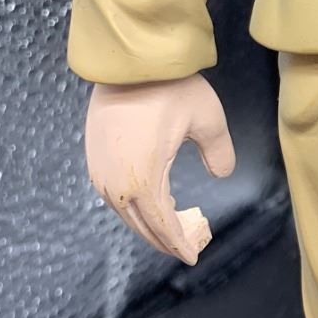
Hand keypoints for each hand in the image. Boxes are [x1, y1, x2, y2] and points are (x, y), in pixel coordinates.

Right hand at [85, 74, 235, 264]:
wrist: (129, 61)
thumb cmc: (170, 88)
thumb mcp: (208, 120)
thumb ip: (219, 152)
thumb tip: (223, 174)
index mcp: (144, 178)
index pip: (163, 225)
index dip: (179, 243)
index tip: (193, 256)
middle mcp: (116, 181)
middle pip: (141, 224)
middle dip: (164, 240)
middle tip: (186, 248)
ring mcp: (100, 169)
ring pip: (124, 211)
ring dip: (147, 224)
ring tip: (170, 231)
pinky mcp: (93, 157)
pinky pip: (112, 194)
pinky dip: (132, 206)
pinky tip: (148, 204)